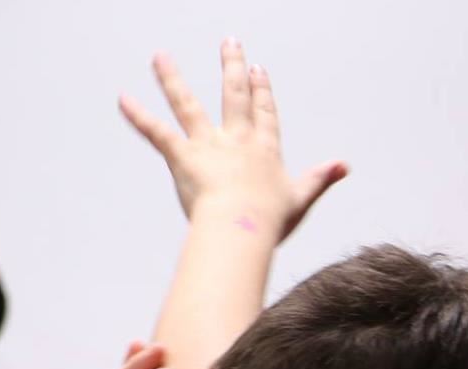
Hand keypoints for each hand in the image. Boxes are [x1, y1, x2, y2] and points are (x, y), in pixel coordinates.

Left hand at [120, 39, 346, 239]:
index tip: (259, 70)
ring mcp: (208, 144)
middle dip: (232, 67)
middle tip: (229, 43)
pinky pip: (156, 132)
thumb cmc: (268, 220)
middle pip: (234, 95)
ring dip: (172, 79)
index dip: (263, 91)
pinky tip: (123, 98)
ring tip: (160, 57)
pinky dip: (138, 116)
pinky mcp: (182, 156)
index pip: (265, 113)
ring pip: (188, 104)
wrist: (242, 226)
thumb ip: (320, 179)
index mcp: (264, 149)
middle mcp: (236, 139)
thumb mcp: (300, 198)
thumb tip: (344, 166)